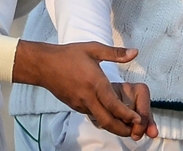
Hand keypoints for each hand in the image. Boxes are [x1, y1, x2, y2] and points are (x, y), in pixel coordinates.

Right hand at [13, 41, 150, 137]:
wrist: (44, 65)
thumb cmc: (69, 55)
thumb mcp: (94, 49)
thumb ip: (116, 53)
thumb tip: (135, 52)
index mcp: (95, 82)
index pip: (113, 105)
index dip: (127, 114)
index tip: (138, 119)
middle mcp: (88, 97)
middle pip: (107, 120)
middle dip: (122, 129)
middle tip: (135, 132)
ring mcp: (80, 104)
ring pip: (99, 120)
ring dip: (113, 125)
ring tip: (127, 127)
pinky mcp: (74, 106)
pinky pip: (91, 114)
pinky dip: (102, 118)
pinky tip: (110, 117)